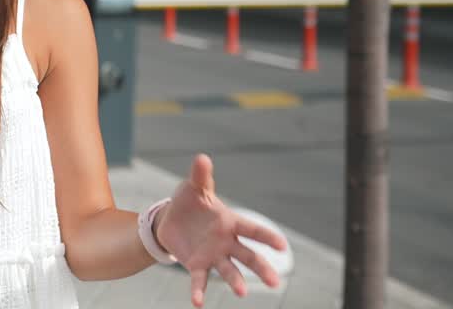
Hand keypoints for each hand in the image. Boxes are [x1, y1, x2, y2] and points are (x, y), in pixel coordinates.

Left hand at [155, 154, 288, 306]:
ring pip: (229, 270)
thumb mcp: (194, 188)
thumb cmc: (189, 202)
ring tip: (242, 293)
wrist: (169, 219)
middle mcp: (226, 242)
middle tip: (275, 282)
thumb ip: (201, 176)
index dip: (267, 237)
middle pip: (248, 256)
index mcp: (229, 221)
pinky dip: (199, 291)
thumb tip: (202, 158)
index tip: (283, 246)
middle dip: (262, 268)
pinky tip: (197, 304)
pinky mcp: (197, 265)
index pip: (252, 229)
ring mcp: (213, 256)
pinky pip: (200, 280)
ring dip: (236, 282)